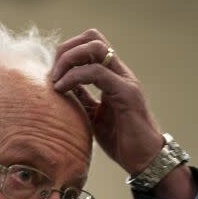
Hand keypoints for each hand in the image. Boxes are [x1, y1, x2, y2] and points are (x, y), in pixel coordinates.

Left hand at [50, 29, 197, 198]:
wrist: (145, 161)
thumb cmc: (121, 141)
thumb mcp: (93, 116)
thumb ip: (82, 99)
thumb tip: (61, 87)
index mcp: (113, 76)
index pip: (90, 45)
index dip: (68, 52)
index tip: (53, 73)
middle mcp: (121, 73)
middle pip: (92, 38)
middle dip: (66, 50)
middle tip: (52, 74)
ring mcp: (125, 81)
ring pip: (96, 48)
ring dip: (68, 60)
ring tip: (55, 81)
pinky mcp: (126, 94)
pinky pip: (97, 72)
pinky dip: (74, 77)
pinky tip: (62, 90)